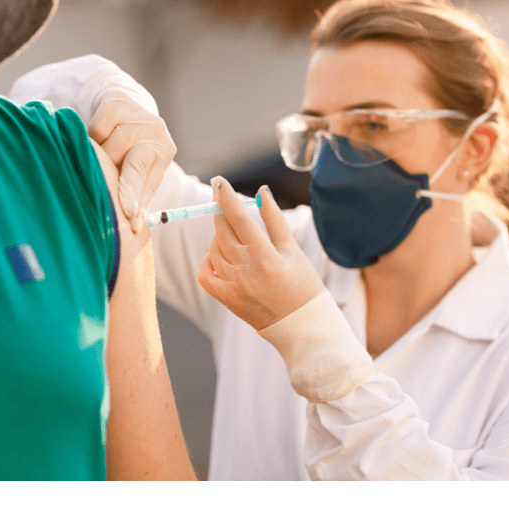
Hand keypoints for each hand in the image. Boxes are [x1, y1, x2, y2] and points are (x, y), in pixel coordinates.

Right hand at [87, 95, 175, 232]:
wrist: (124, 105)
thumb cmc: (129, 148)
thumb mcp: (138, 169)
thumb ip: (135, 194)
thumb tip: (131, 228)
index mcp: (163, 153)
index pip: (147, 181)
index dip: (135, 201)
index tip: (129, 221)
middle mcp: (156, 132)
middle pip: (135, 165)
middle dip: (123, 188)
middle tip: (110, 204)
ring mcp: (138, 116)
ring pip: (110, 149)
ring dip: (99, 161)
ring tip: (96, 165)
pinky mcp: (117, 104)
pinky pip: (97, 130)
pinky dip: (91, 139)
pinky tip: (93, 142)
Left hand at [198, 176, 324, 330]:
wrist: (302, 327)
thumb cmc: (303, 286)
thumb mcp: (293, 250)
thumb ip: (274, 219)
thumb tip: (261, 192)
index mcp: (266, 257)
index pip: (239, 219)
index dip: (226, 197)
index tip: (218, 181)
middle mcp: (246, 272)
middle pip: (222, 231)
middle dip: (221, 211)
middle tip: (223, 200)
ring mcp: (234, 287)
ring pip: (214, 249)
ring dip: (219, 235)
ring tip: (234, 234)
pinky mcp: (227, 300)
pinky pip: (205, 275)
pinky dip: (208, 260)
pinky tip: (218, 255)